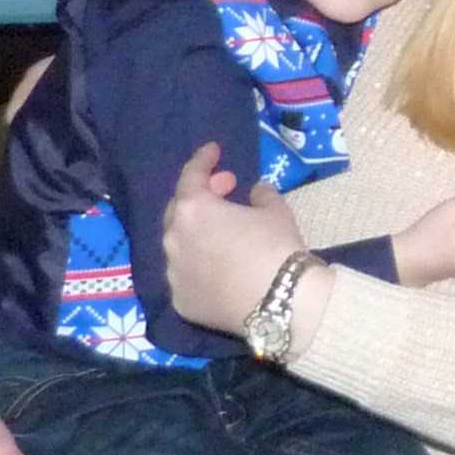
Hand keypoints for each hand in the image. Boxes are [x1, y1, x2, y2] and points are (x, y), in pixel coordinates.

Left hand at [159, 140, 299, 335]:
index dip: (204, 159)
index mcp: (193, 210)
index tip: (213, 151)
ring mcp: (174, 273)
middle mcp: (174, 239)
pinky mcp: (180, 301)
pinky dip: (198, 267)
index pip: (192, 175)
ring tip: (221, 234)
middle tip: (225, 191)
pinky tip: (219, 269)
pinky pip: (186, 276)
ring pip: (179, 245)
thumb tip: (254, 193)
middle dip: (200, 197)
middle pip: (179, 210)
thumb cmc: (276, 247)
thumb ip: (260, 195)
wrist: (280, 303)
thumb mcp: (275, 210)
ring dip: (197, 234)